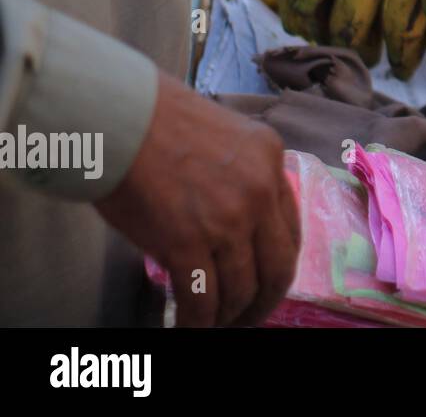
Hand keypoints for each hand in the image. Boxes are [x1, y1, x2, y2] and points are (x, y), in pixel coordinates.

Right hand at [95, 72, 299, 326]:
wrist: (118, 115)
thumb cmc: (158, 121)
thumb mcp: (227, 136)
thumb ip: (243, 176)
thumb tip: (240, 226)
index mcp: (272, 160)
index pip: (290, 230)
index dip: (278, 266)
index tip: (266, 283)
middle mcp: (260, 191)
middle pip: (277, 268)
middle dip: (264, 302)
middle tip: (248, 318)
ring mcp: (227, 219)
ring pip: (240, 290)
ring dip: (228, 317)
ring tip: (213, 324)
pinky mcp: (186, 243)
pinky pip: (201, 299)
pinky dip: (197, 322)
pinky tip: (187, 327)